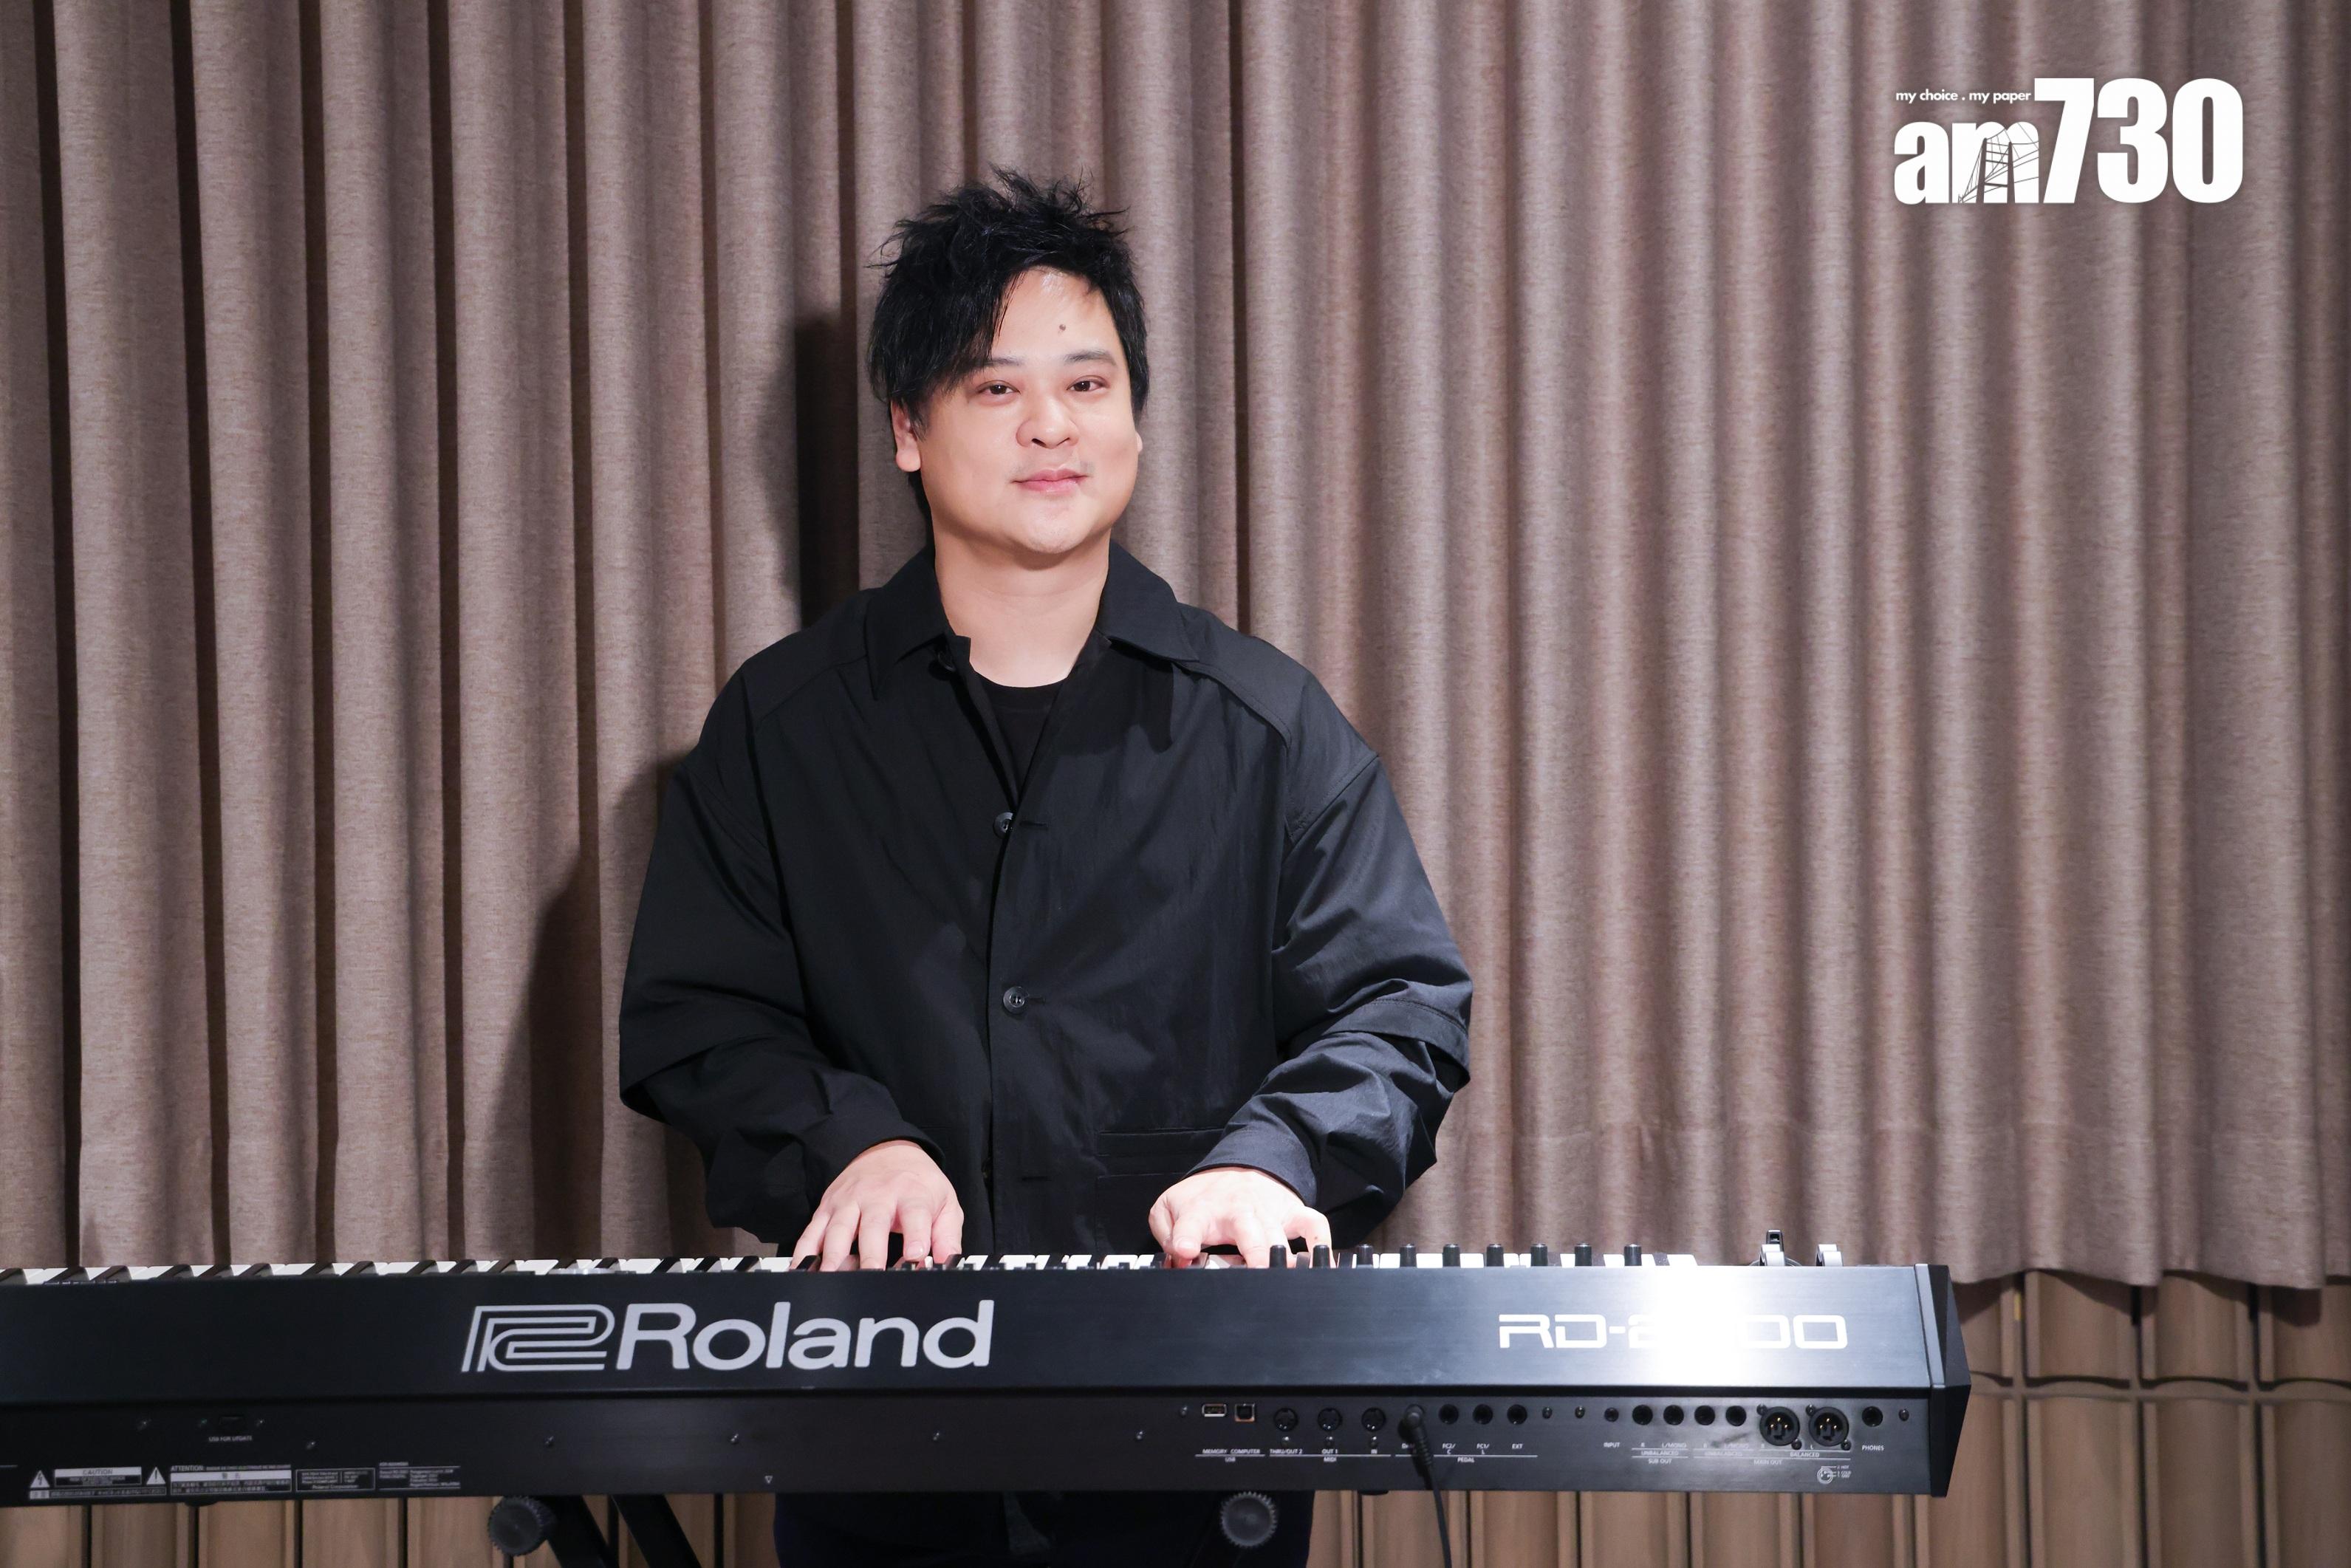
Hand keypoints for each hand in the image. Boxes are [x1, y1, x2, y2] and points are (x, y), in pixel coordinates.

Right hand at [791, 1139, 962, 1270]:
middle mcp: (878, 1196)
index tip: (916, 1256)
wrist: (885, 1149)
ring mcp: (849, 1202)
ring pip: (839, 1229)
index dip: (916, 1235)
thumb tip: (947, 1264)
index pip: (915, 1214)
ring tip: (832, 1278)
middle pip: (873, 1224)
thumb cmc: (918, 1184)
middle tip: (872, 1276)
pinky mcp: (828, 1208)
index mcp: (911, 1194)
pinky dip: (805, 1252)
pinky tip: (800, 1271)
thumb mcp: (944, 1202)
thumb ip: (947, 1236)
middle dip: (871, 1252)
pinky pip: (812, 1231)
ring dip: (834, 1255)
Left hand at [1149, 1165, 1331, 1267]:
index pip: (1190, 1224)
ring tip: (1287, 1284)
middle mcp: (1238, 1211)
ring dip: (1284, 1261)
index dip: (1185, 1239)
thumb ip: (1166, 1235)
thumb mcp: (1169, 1209)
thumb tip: (1178, 1261)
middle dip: (1255, 1257)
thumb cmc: (1203, 1198)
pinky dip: (1321, 1245)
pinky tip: (1322, 1266)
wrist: (1237, 1168)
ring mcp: (1268, 1212)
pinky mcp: (1292, 1213)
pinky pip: (1314, 1226)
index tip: (1185, 1252)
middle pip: (1249, 1234)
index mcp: (1203, 1211)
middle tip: (1256, 1279)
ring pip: (1280, 1237)